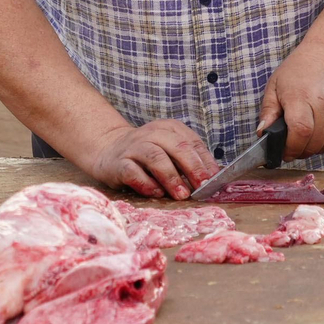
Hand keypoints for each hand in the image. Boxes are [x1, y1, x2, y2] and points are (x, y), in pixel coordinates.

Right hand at [84, 120, 219, 199]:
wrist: (109, 151)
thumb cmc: (147, 156)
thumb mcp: (169, 151)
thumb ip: (188, 162)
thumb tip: (214, 179)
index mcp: (168, 128)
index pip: (191, 142)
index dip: (205, 161)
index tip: (215, 179)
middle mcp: (151, 133)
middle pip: (176, 147)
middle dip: (192, 167)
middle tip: (202, 186)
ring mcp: (133, 147)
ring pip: (155, 157)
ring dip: (171, 177)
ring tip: (182, 194)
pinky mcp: (118, 163)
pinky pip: (133, 172)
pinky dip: (146, 183)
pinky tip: (156, 193)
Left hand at [256, 40, 323, 160]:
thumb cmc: (299, 70)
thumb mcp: (275, 86)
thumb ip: (268, 112)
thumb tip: (262, 133)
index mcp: (301, 98)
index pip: (300, 133)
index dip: (291, 148)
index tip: (284, 152)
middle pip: (314, 143)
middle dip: (300, 151)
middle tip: (291, 146)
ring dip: (313, 148)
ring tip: (304, 138)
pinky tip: (318, 133)